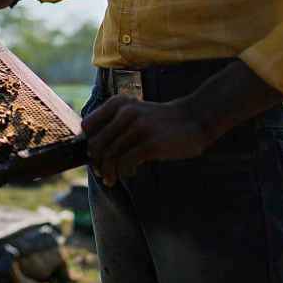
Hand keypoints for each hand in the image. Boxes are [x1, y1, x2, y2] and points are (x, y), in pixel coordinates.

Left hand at [81, 95, 211, 186]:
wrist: (194, 120)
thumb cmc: (159, 122)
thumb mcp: (134, 113)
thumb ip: (114, 126)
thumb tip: (91, 152)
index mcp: (117, 103)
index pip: (88, 126)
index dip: (88, 144)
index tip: (94, 157)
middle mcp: (125, 112)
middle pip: (96, 144)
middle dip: (96, 163)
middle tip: (102, 173)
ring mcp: (138, 127)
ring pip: (110, 156)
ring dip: (108, 172)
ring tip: (111, 179)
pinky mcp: (150, 143)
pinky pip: (126, 163)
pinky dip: (124, 172)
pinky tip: (130, 173)